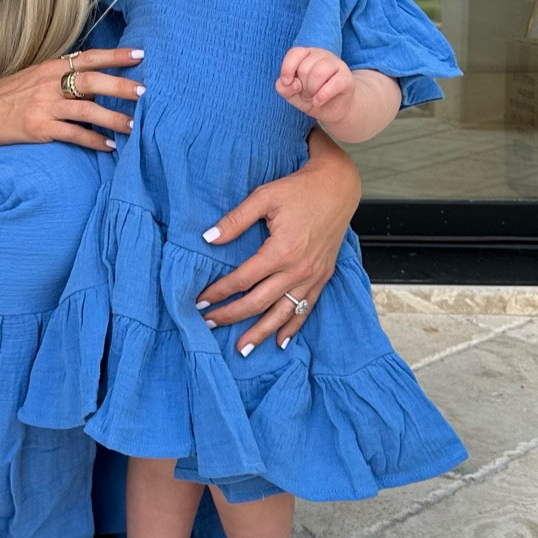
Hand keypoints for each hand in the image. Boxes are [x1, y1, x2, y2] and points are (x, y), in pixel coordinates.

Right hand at [0, 48, 144, 154]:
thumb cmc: (1, 97)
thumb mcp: (31, 78)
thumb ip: (58, 77)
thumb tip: (89, 81)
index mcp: (49, 67)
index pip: (88, 57)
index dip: (115, 56)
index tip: (140, 55)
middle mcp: (49, 83)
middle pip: (92, 81)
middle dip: (120, 86)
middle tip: (144, 91)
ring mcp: (44, 106)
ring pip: (87, 110)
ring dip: (113, 117)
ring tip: (135, 124)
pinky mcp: (39, 129)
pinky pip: (74, 135)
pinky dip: (94, 141)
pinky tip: (109, 146)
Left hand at [195, 131, 360, 352]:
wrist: (337, 188)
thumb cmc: (299, 190)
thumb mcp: (264, 197)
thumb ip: (236, 220)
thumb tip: (208, 238)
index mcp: (281, 250)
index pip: (242, 279)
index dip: (219, 292)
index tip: (200, 301)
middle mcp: (298, 269)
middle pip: (259, 302)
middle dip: (232, 315)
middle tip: (209, 325)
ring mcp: (312, 277)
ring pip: (282, 313)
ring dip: (261, 332)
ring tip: (242, 349)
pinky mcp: (322, 278)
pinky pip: (306, 309)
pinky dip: (293, 327)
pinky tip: (280, 342)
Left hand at [276, 47, 354, 119]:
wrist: (333, 109)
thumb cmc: (310, 97)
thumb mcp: (292, 94)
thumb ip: (283, 88)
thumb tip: (290, 83)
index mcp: (307, 54)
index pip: (295, 53)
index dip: (287, 68)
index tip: (287, 82)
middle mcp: (322, 56)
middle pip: (305, 68)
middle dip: (302, 86)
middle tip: (307, 93)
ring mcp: (337, 65)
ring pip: (319, 73)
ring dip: (312, 90)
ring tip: (314, 97)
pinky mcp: (347, 78)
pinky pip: (333, 83)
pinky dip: (322, 95)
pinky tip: (318, 101)